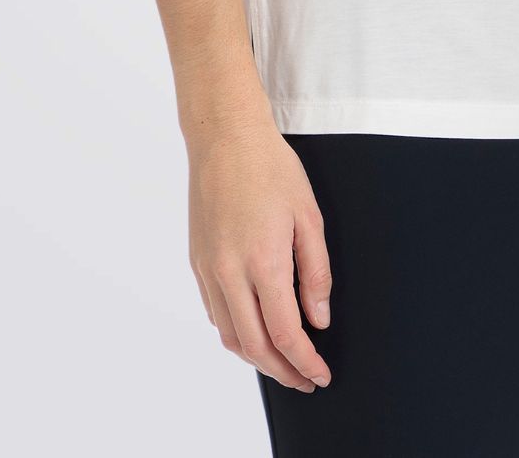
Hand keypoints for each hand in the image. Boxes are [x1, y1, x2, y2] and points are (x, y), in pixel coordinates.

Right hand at [186, 119, 333, 391]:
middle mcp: (229, 272)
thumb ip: (316, 273)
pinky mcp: (197, 261)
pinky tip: (255, 328)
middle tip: (304, 380)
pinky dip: (236, 332)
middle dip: (282, 371)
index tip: (320, 374)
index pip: (284, 333)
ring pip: (229, 335)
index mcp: (263, 261)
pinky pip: (215, 312)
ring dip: (257, 358)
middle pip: (253, 346)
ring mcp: (208, 269)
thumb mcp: (309, 216)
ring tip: (283, 362)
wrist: (225, 137)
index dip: (305, 362)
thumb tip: (319, 319)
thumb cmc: (271, 169)